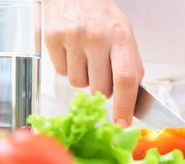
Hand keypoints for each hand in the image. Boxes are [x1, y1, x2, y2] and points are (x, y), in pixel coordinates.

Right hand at [44, 0, 143, 126]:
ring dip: (84, 78)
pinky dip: (68, 68)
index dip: (124, 105)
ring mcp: (72, 37)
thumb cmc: (104, 19)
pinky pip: (61, 72)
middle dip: (102, 89)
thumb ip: (132, 68)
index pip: (125, 79)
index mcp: (120, 38)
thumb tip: (132, 101)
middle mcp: (96, 37)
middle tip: (101, 70)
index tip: (122, 122)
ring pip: (78, 84)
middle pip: (100, 89)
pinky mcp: (52, 38)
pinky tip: (72, 52)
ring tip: (86, 56)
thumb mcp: (126, 37)